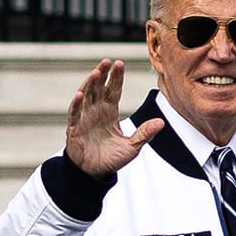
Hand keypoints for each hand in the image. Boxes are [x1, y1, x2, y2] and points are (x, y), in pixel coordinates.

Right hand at [64, 58, 164, 176]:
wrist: (94, 173)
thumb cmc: (111, 158)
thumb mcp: (132, 146)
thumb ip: (144, 134)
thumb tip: (161, 122)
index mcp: (110, 112)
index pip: (113, 90)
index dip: (116, 77)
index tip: (120, 64)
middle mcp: (96, 111)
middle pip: (99, 88)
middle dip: (103, 74)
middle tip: (107, 61)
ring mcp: (84, 118)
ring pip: (86, 96)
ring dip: (89, 84)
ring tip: (95, 72)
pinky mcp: (75, 129)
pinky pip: (74, 114)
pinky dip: (76, 104)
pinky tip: (80, 94)